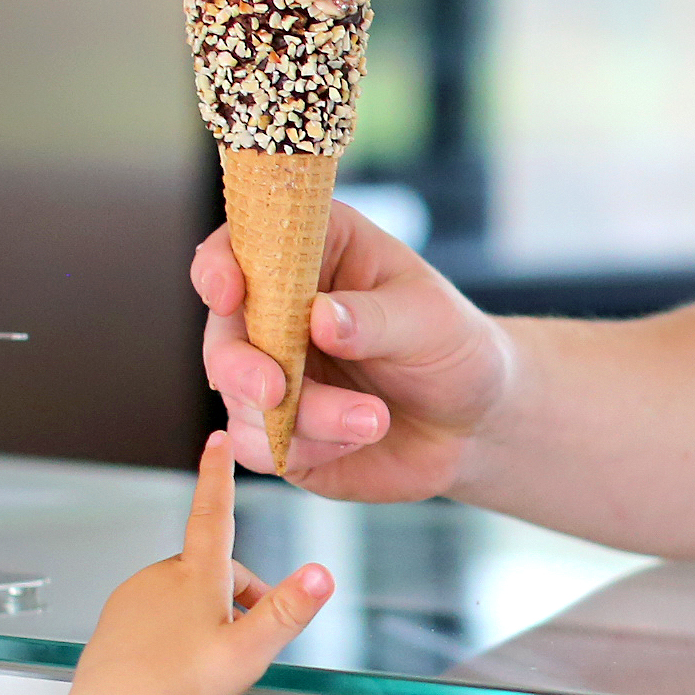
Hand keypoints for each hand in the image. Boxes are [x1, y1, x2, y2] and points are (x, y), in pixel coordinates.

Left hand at [20, 437, 331, 694]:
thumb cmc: (179, 690)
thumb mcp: (249, 651)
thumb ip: (287, 610)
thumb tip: (321, 574)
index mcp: (195, 576)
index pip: (214, 511)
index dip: (219, 473)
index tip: (218, 439)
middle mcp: (160, 578)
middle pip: (213, 570)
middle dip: (238, 597)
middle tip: (247, 642)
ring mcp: (134, 599)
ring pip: (185, 595)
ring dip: (207, 617)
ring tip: (210, 663)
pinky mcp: (116, 623)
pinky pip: (156, 616)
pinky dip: (175, 633)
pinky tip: (179, 668)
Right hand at [197, 202, 514, 494]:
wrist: (475, 424)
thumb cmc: (453, 348)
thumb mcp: (431, 319)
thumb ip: (375, 317)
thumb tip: (319, 317)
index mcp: (312, 254)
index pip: (241, 246)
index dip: (219, 266)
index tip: (230, 294)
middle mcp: (278, 312)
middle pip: (222, 333)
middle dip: (239, 366)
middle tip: (275, 389)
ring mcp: (273, 372)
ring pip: (240, 399)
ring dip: (302, 417)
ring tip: (374, 420)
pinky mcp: (279, 430)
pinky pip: (257, 446)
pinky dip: (306, 448)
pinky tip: (360, 437)